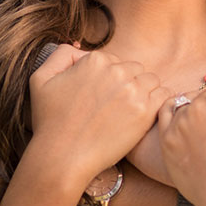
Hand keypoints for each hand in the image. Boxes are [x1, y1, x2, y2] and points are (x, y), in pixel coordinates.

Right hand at [22, 45, 169, 191]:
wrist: (62, 157)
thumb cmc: (50, 122)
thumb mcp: (40, 79)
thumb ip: (61, 55)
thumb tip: (82, 48)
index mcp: (95, 60)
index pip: (114, 61)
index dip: (108, 79)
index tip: (100, 97)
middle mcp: (116, 71)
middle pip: (134, 69)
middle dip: (127, 83)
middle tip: (114, 106)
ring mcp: (133, 91)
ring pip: (150, 80)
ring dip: (143, 92)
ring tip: (128, 112)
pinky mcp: (145, 111)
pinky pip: (164, 95)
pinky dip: (159, 102)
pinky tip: (146, 114)